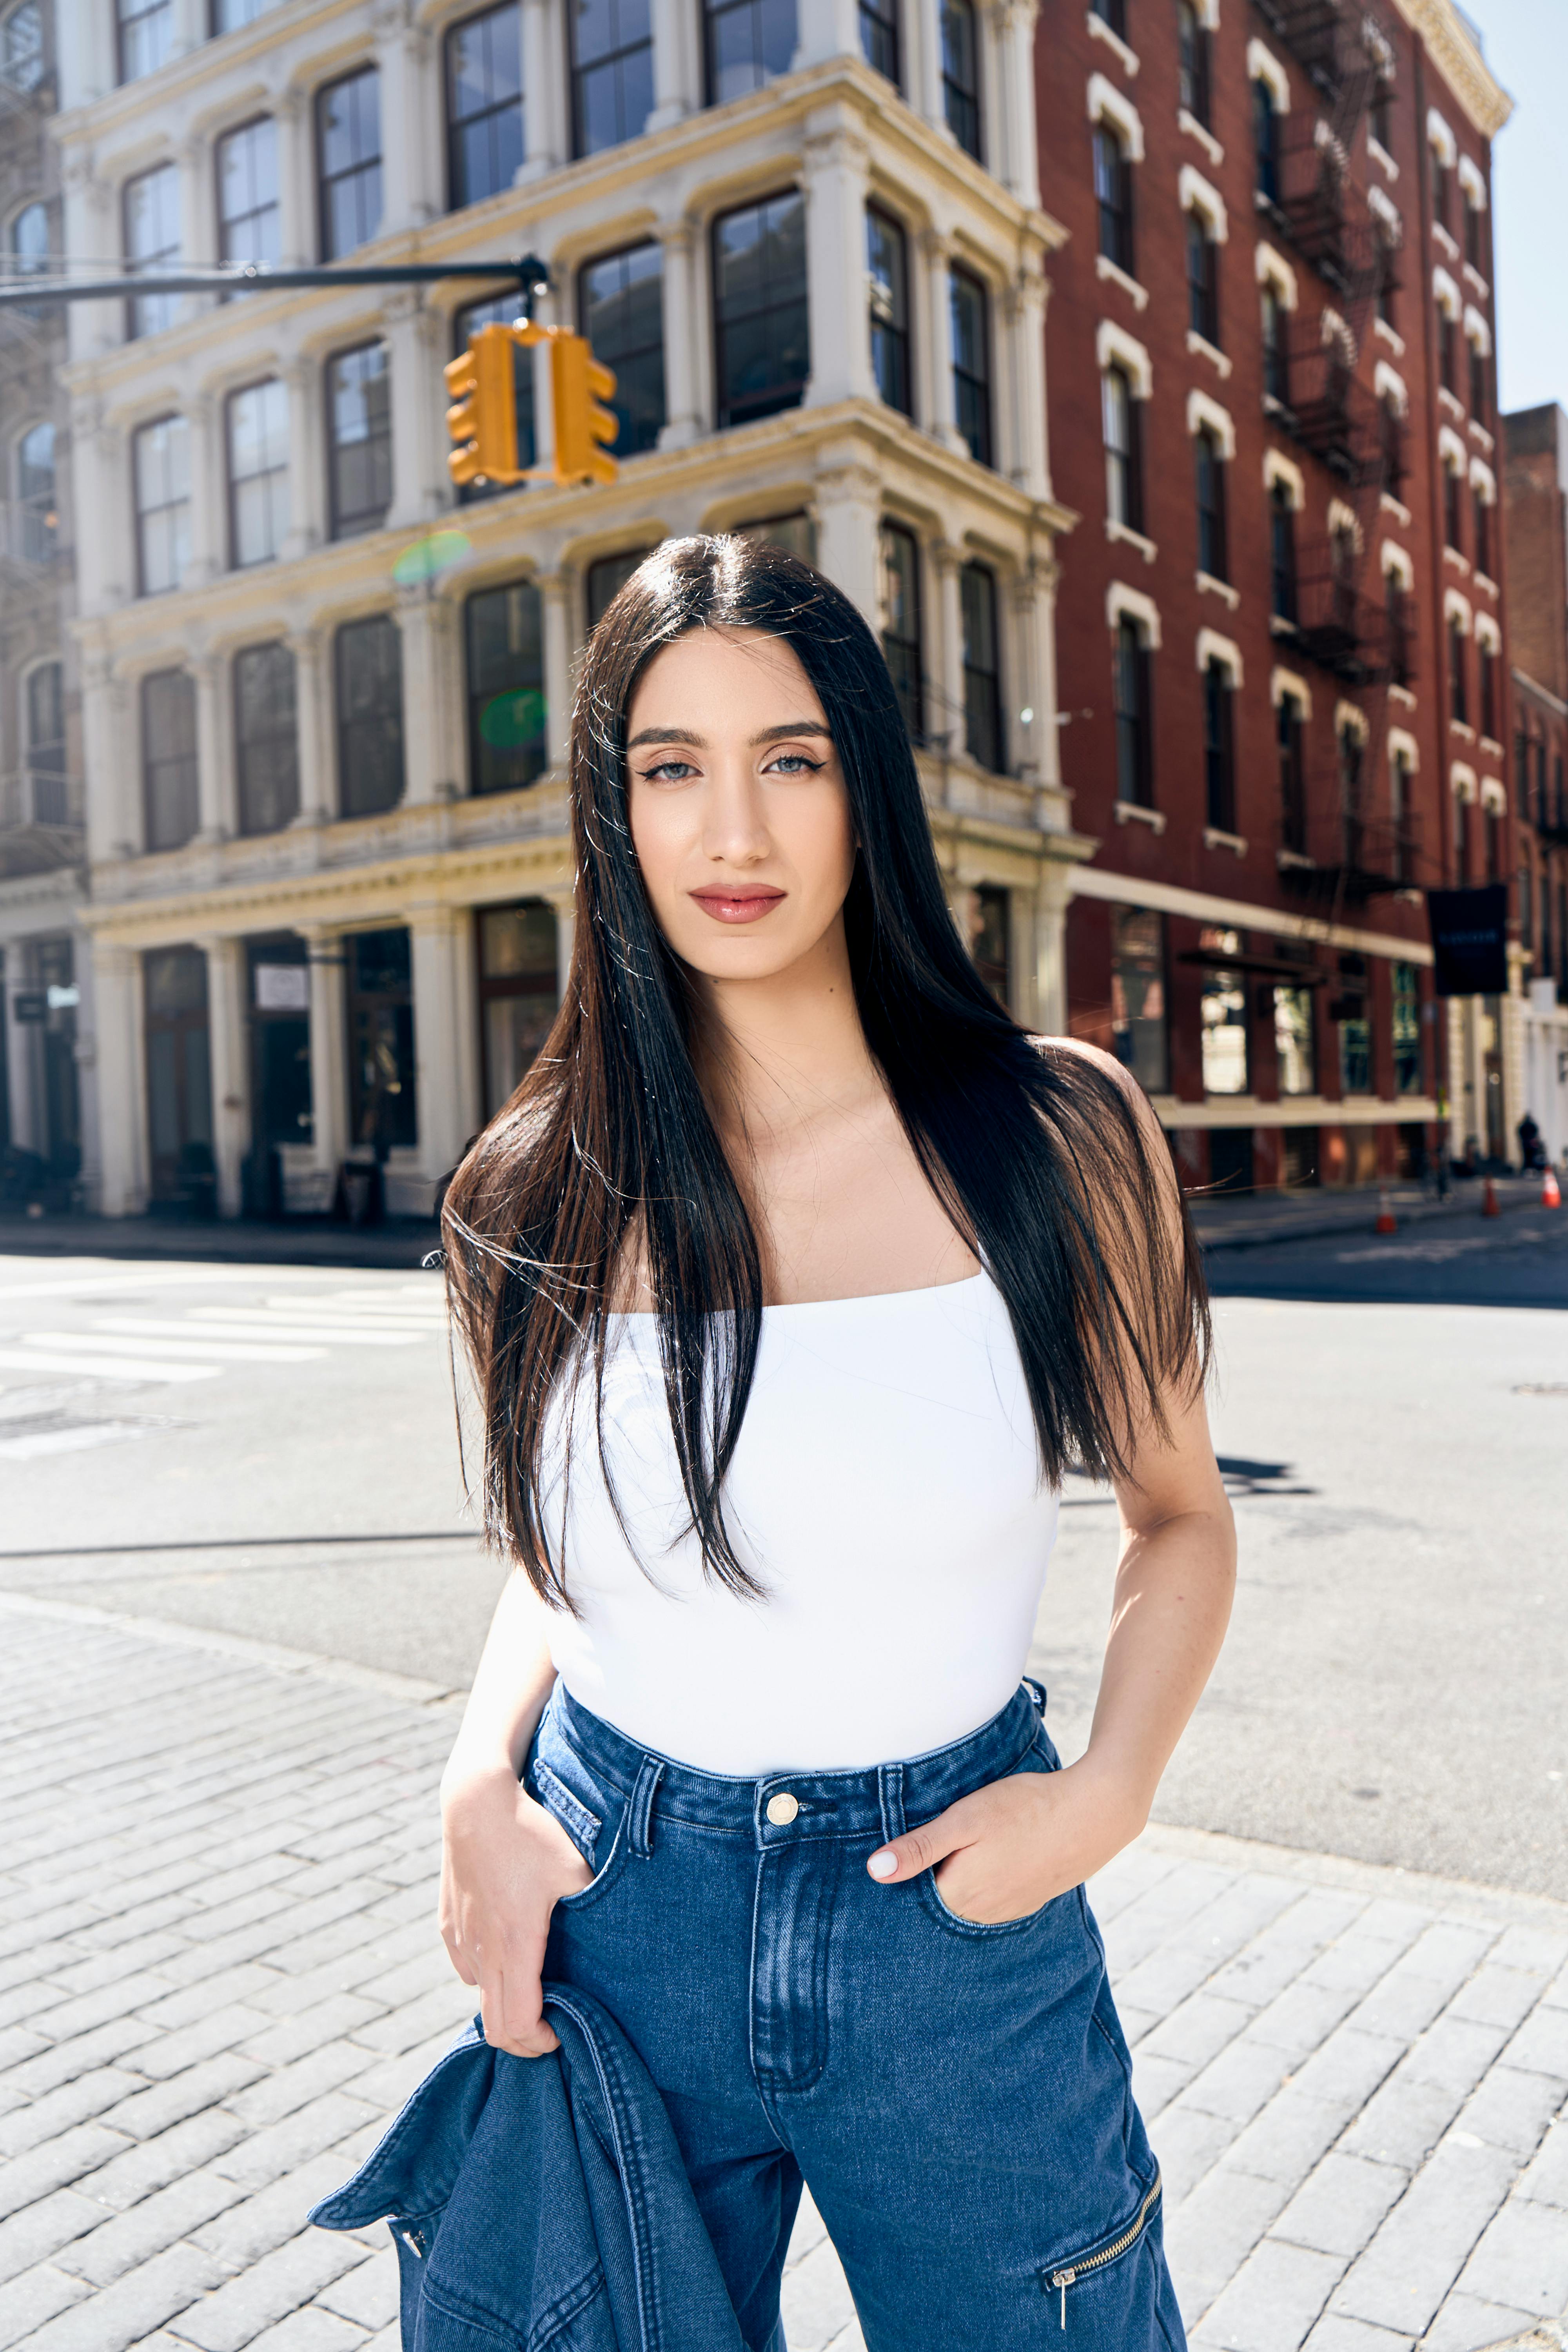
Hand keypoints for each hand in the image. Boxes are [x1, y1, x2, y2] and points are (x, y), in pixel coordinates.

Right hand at [438, 1756, 592, 2055]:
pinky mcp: (448, 1923)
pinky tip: (509, 1954)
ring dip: (504, 2005)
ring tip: (534, 1987)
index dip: (542, 2042)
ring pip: (478, 1996)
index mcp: (515, 1945)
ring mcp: (461, 1939)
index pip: (519, 2024)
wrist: (476, 1801)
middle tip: (552, 2025)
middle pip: (494, 2027)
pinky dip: (486, 1977)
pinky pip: (465, 1967)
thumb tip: (622, 1939)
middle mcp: (482, 1950)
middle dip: (524, 2040)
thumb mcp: (576, 1870)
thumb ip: (595, 1910)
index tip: (565, 2031)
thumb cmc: (531, 1834)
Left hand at [864, 1761, 1145, 1923]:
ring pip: (966, 1900)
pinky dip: (983, 1882)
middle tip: (924, 1844)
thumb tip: (876, 1871)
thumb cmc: (1025, 1808)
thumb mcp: (965, 1819)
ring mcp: (1008, 1910)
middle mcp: (982, 1913)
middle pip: (938, 1900)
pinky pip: (992, 1899)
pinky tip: (988, 1857)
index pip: (912, 1895)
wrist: (1092, 1813)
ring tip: (957, 1848)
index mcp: (960, 1894)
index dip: (904, 1872)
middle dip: (927, 1877)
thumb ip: (920, 1847)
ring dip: (957, 1879)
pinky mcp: (1028, 1900)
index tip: (897, 1852)